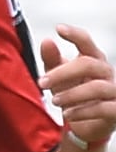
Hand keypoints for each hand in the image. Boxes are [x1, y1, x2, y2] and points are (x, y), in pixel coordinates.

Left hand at [41, 25, 115, 147]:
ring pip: (97, 87)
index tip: (58, 28)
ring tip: (54, 100)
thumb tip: (47, 41)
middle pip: (88, 64)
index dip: (74, 34)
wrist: (83, 123)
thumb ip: (51, 59)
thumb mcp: (57, 75)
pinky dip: (82, 111)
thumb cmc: (71, 92)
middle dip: (62, 73)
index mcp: (92, 58)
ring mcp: (114, 91)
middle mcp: (106, 72)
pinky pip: (103, 108)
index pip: (86, 41)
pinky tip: (67, 114)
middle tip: (43, 82)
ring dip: (71, 94)